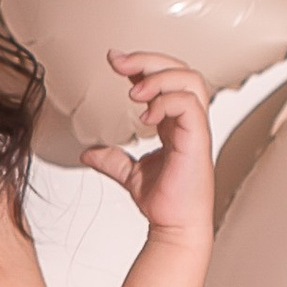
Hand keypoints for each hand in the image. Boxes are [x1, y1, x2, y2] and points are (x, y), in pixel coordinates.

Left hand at [82, 50, 213, 242]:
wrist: (175, 227)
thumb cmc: (165, 202)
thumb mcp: (129, 174)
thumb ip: (112, 159)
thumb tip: (88, 152)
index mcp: (175, 123)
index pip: (167, 79)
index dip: (142, 64)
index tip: (115, 61)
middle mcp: (188, 121)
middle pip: (180, 70)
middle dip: (148, 59)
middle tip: (118, 62)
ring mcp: (195, 128)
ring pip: (190, 80)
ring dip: (158, 77)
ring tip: (133, 92)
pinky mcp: (198, 139)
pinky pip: (189, 105)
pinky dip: (165, 101)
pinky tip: (146, 116)